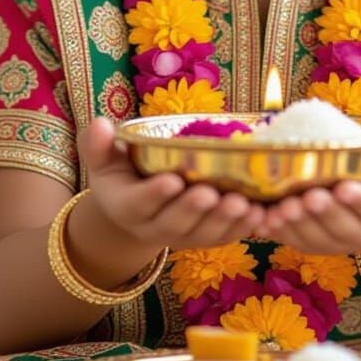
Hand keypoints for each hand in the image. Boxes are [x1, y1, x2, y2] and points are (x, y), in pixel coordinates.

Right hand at [77, 116, 266, 249]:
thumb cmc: (120, 175)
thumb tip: (100, 123)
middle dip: (195, 209)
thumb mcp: (103, 160)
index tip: (172, 179)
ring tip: (244, 204)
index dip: (155, 194)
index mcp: (128, 208)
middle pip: (176, 223)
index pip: (140, 203)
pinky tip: (262, 214)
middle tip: (212, 194)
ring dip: (226, 221)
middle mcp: (155, 228)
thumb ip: (98, 145)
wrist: (134, 210)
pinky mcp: (206, 238)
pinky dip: (244, 228)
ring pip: (204, 234)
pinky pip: (225, 237)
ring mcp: (183, 236)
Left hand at [256, 123, 360, 254]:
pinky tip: (265, 219)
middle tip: (308, 196)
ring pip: (318, 239)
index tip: (345, 187)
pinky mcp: (315, 243)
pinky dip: (280, 233)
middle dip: (324, 213)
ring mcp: (339, 242)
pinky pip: (297, 242)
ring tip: (283, 207)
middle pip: (344, 228)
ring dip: (299, 225)